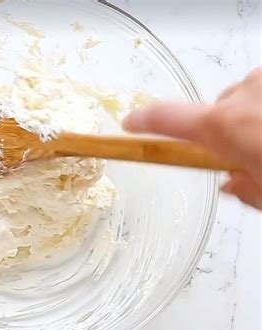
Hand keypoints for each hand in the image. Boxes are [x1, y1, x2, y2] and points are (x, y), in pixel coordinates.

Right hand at [123, 67, 261, 208]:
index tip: (130, 122)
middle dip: (223, 134)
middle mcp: (242, 97)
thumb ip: (244, 189)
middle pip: (212, 115)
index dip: (142, 121)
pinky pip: (260, 90)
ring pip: (241, 101)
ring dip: (250, 119)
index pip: (166, 119)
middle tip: (248, 155)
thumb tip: (233, 184)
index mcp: (226, 127)